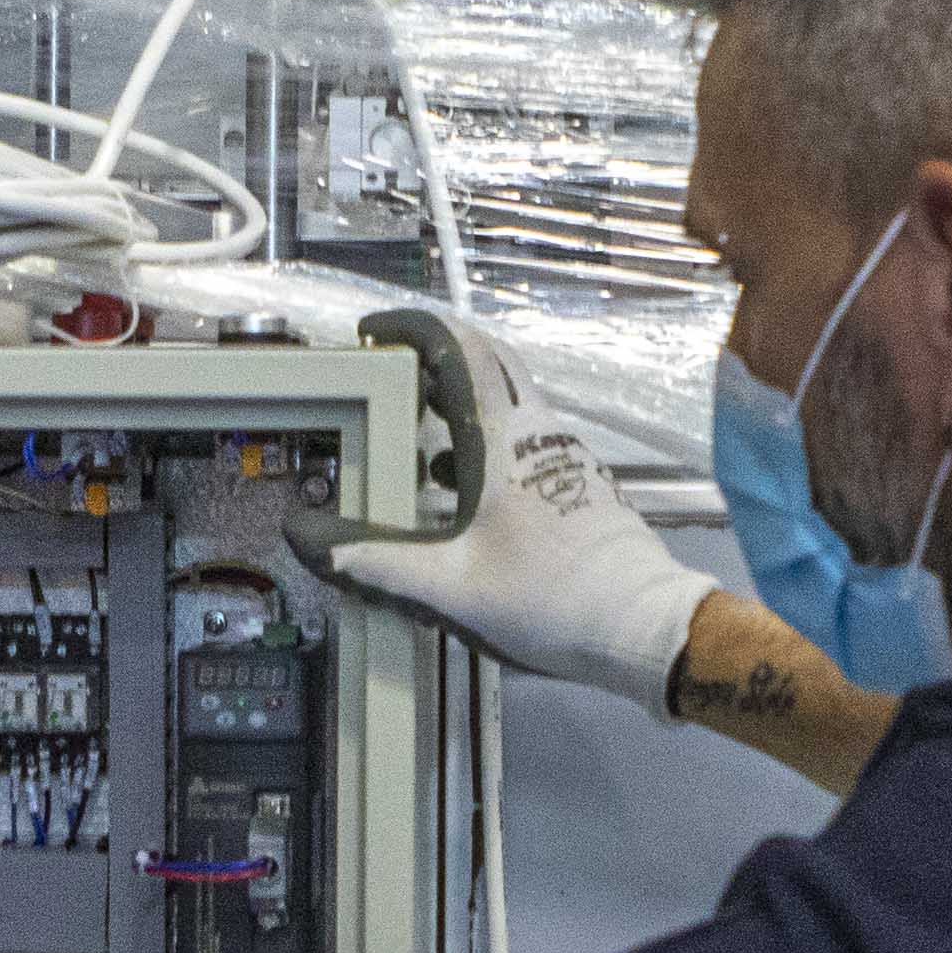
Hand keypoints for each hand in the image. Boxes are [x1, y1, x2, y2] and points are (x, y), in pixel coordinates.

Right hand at [290, 309, 708, 707]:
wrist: (644, 626)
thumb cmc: (551, 600)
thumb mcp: (450, 588)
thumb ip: (375, 561)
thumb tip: (307, 537)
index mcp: (505, 440)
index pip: (458, 349)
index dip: (413, 327)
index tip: (376, 329)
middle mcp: (540, 431)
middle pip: (488, 362)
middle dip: (436, 358)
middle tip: (392, 376)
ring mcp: (566, 455)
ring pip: (509, 401)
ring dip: (462, 405)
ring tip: (416, 437)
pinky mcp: (580, 482)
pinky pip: (526, 438)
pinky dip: (487, 441)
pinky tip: (462, 491)